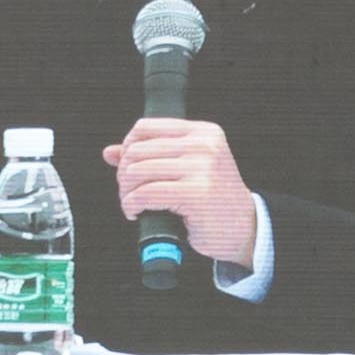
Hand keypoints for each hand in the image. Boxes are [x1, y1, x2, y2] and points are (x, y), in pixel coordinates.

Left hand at [100, 116, 265, 274]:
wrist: (244, 228)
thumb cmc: (214, 199)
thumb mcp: (188, 169)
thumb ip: (151, 156)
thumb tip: (110, 152)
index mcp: (203, 133)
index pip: (146, 127)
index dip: (127, 147)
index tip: (127, 168)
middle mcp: (204, 146)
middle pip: (138, 150)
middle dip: (124, 174)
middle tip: (128, 191)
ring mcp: (202, 168)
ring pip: (138, 171)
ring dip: (126, 191)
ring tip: (131, 203)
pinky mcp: (195, 193)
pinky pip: (146, 194)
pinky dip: (132, 204)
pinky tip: (135, 212)